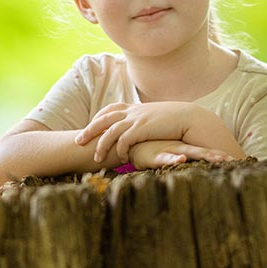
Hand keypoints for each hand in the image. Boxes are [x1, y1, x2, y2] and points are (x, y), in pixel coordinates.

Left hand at [74, 102, 198, 162]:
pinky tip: (120, 159)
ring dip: (101, 145)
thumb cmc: (175, 121)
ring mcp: (136, 119)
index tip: (91, 126)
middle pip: (103, 119)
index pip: (111, 109)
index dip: (98, 117)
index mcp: (135, 108)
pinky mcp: (142, 129)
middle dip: (89, 130)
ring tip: (96, 157)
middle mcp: (133, 112)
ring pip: (110, 131)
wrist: (189, 118)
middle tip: (78, 141)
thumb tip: (141, 126)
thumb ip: (145, 120)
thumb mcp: (156, 117)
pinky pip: (123, 140)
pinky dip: (119, 150)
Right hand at [128, 140, 231, 169]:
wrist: (128, 144)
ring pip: (188, 153)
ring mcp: (168, 151)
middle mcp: (179, 148)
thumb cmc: (149, 150)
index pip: (205, 151)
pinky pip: (165, 158)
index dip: (220, 155)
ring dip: (202, 156)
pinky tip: (182, 159)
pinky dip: (174, 159)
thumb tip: (189, 162)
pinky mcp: (154, 156)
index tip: (236, 160)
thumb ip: (178, 156)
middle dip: (217, 157)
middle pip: (202, 152)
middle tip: (232, 160)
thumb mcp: (167, 153)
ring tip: (217, 160)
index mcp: (183, 148)